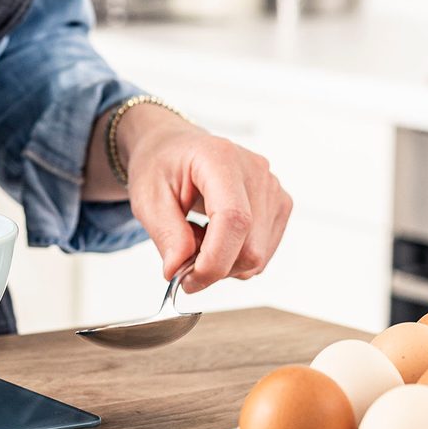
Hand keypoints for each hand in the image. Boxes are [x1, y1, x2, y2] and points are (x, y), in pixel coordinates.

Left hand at [85, 103, 291, 291]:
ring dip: (222, 263)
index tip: (187, 280)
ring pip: (258, 256)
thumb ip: (165, 234)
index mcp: (220, 158)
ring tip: (195, 236)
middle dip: (213, 267)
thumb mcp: (147, 197)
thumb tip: (178, 270)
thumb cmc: (161, 165)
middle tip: (180, 259)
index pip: (234, 219)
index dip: (215, 259)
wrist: (176, 148)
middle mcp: (256, 171)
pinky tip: (214, 236)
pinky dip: (234, 257)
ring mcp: (273, 189)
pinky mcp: (279, 206)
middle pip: (250, 246)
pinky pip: (261, 253)